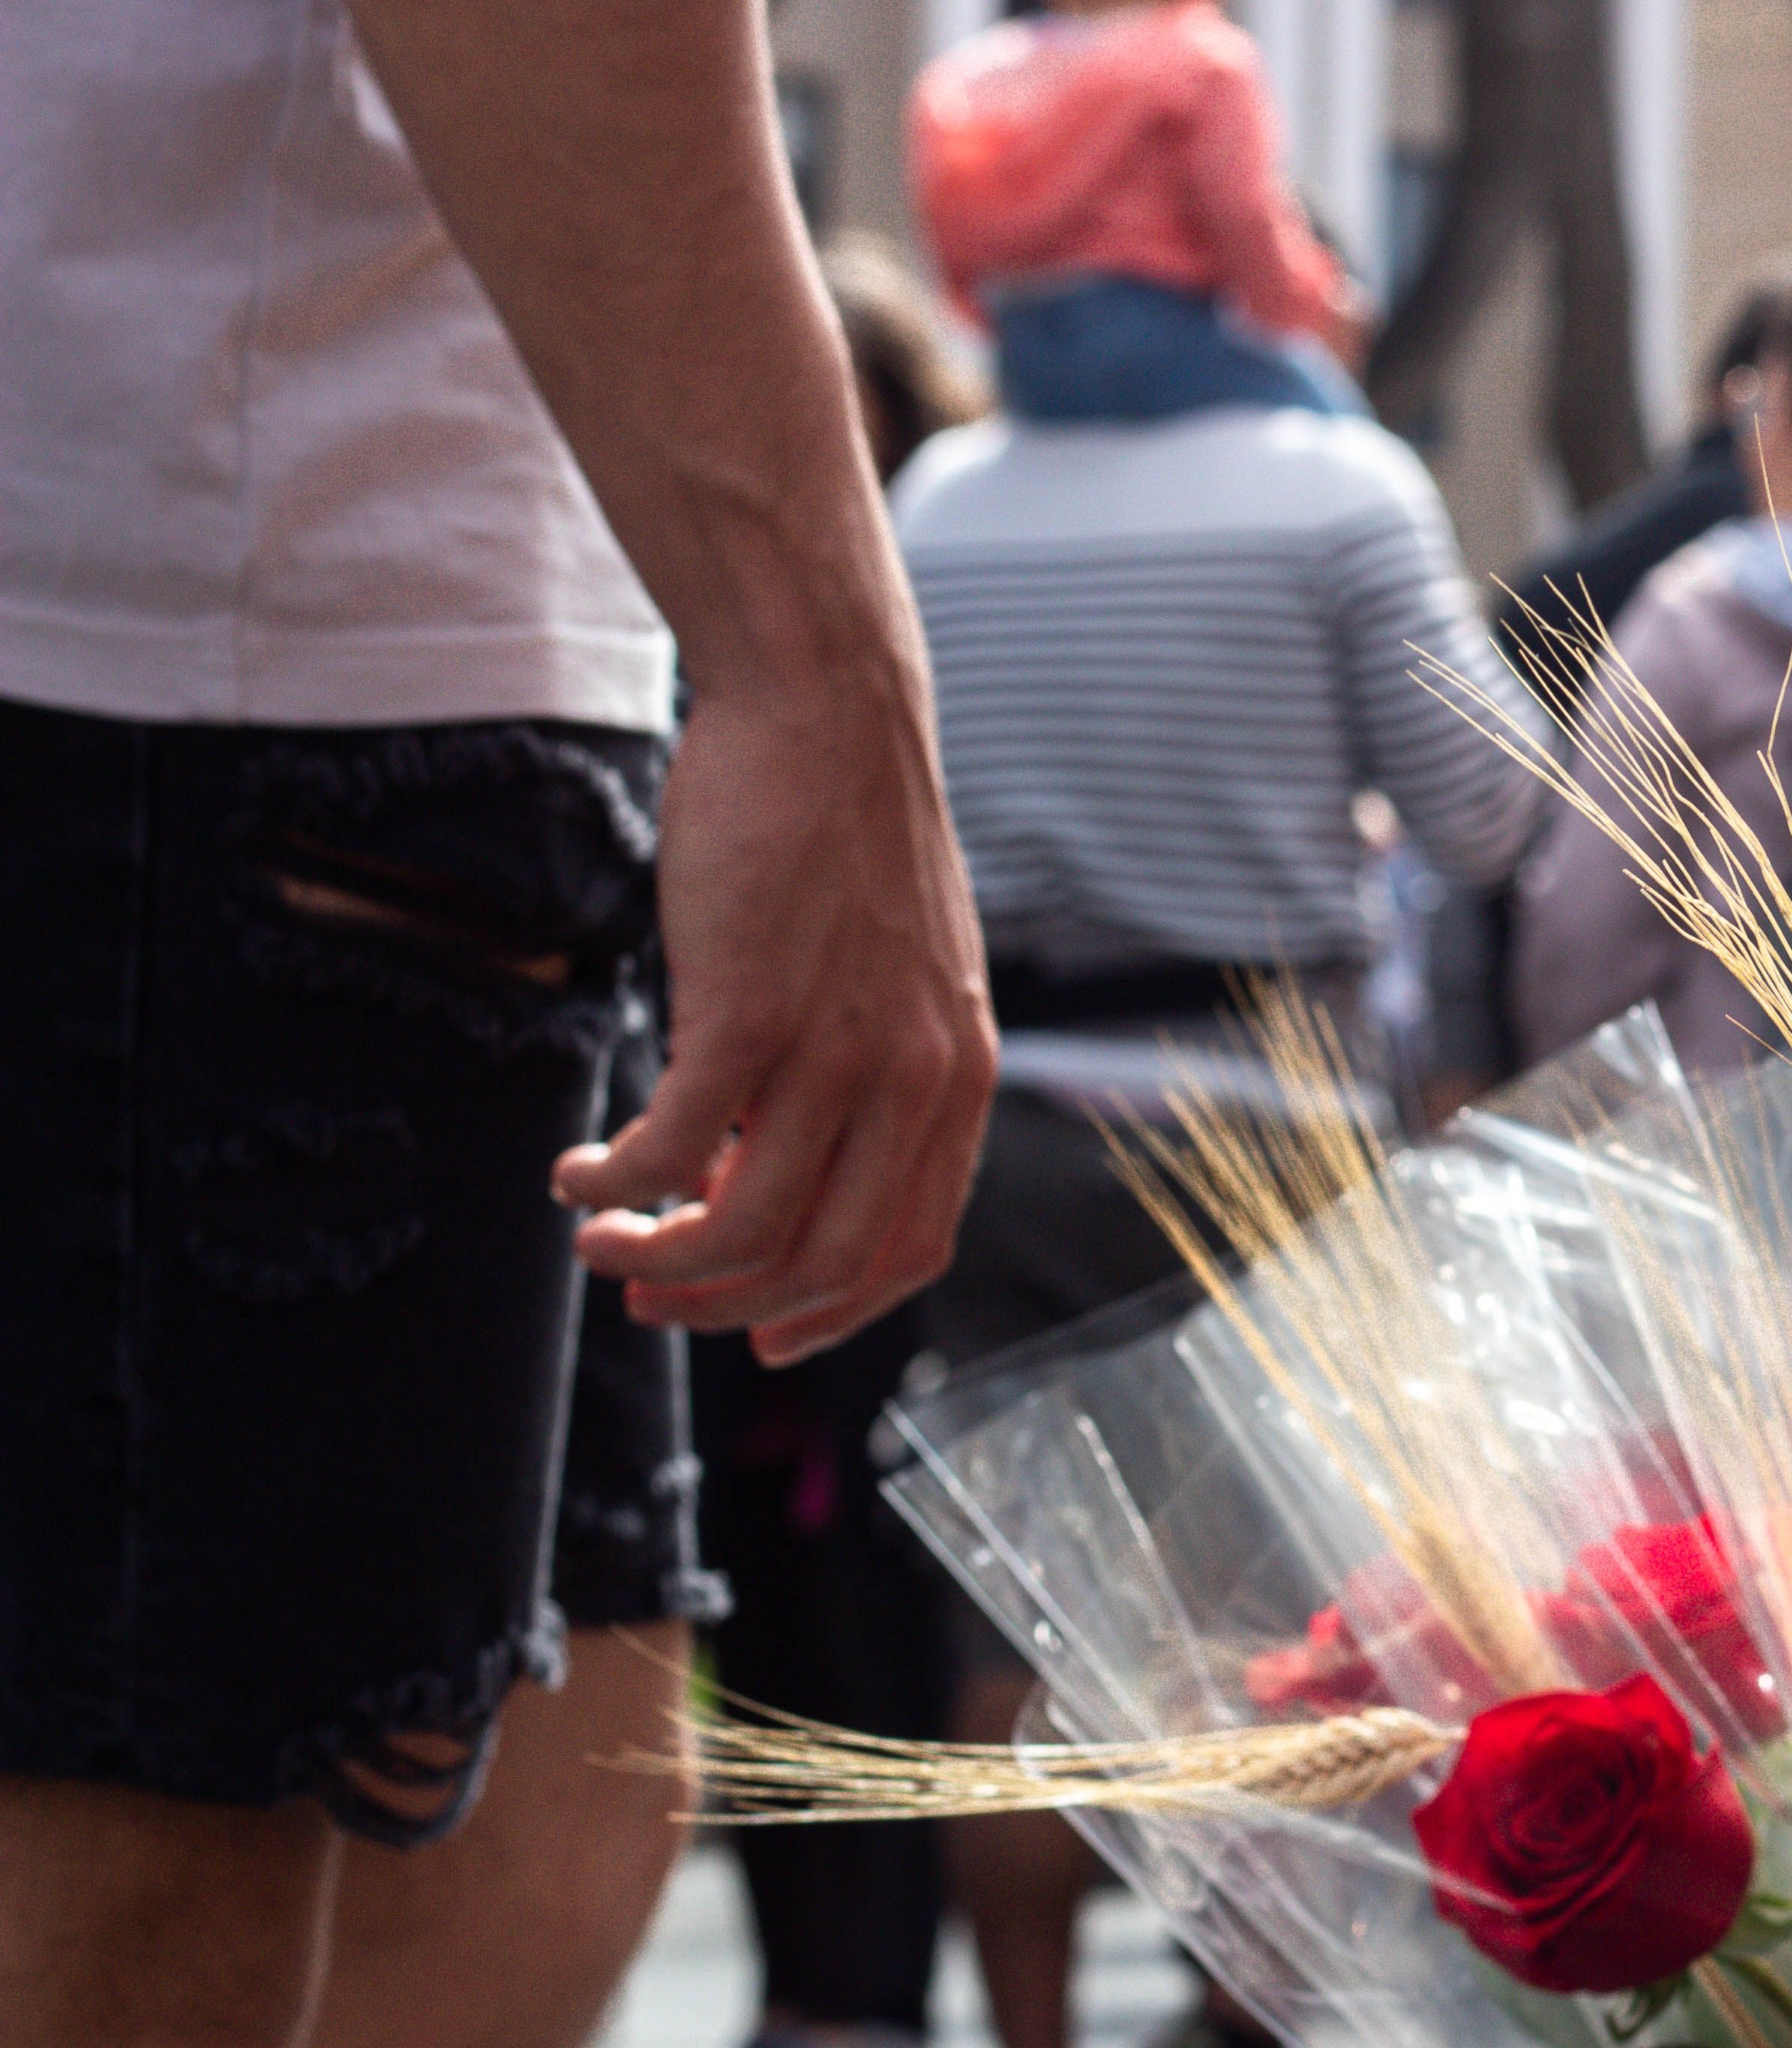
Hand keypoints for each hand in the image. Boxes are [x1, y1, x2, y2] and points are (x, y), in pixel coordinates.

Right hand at [554, 630, 994, 1365]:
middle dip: (725, 1305)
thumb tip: (775, 1164)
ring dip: (655, 1257)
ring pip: (743, 1229)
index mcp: (959, 1079)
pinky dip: (614, 1185)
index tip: (762, 1333)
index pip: (908, 1250)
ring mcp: (837, 1054)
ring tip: (597, 1238)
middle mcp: (915, 1082)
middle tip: (647, 1294)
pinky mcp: (749, 1015)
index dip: (829, 1312)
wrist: (827, 714)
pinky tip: (576, 1172)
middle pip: (823, 1263)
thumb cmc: (840, 839)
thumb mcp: (898, 977)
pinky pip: (672, 1155)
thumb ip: (869, 1074)